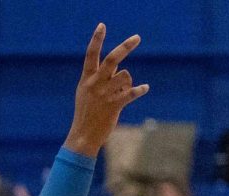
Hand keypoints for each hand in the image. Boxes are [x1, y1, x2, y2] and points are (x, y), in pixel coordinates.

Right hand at [63, 24, 148, 157]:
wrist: (83, 136)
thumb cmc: (86, 113)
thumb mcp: (87, 92)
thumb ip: (101, 77)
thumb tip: (118, 63)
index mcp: (86, 79)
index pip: (90, 54)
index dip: (96, 39)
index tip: (102, 26)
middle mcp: (95, 84)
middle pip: (112, 59)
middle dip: (125, 47)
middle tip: (137, 38)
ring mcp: (104, 95)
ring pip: (125, 76)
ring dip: (128, 81)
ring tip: (123, 91)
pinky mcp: (114, 106)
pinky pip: (131, 93)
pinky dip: (140, 90)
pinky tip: (145, 88)